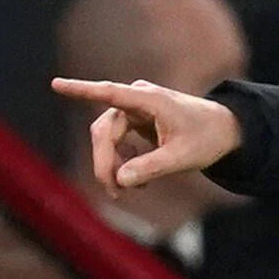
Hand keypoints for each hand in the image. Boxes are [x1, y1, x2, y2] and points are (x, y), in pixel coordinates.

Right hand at [50, 78, 243, 196]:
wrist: (222, 131)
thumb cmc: (205, 139)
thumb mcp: (181, 158)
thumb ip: (151, 168)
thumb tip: (120, 180)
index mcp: (149, 101)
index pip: (109, 94)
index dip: (81, 91)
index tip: (55, 85)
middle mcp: (137, 100)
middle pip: (104, 132)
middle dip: (104, 163)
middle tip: (115, 193)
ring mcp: (134, 110)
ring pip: (106, 140)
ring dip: (111, 166)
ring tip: (129, 190)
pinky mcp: (134, 121)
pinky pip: (115, 144)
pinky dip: (120, 163)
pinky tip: (137, 180)